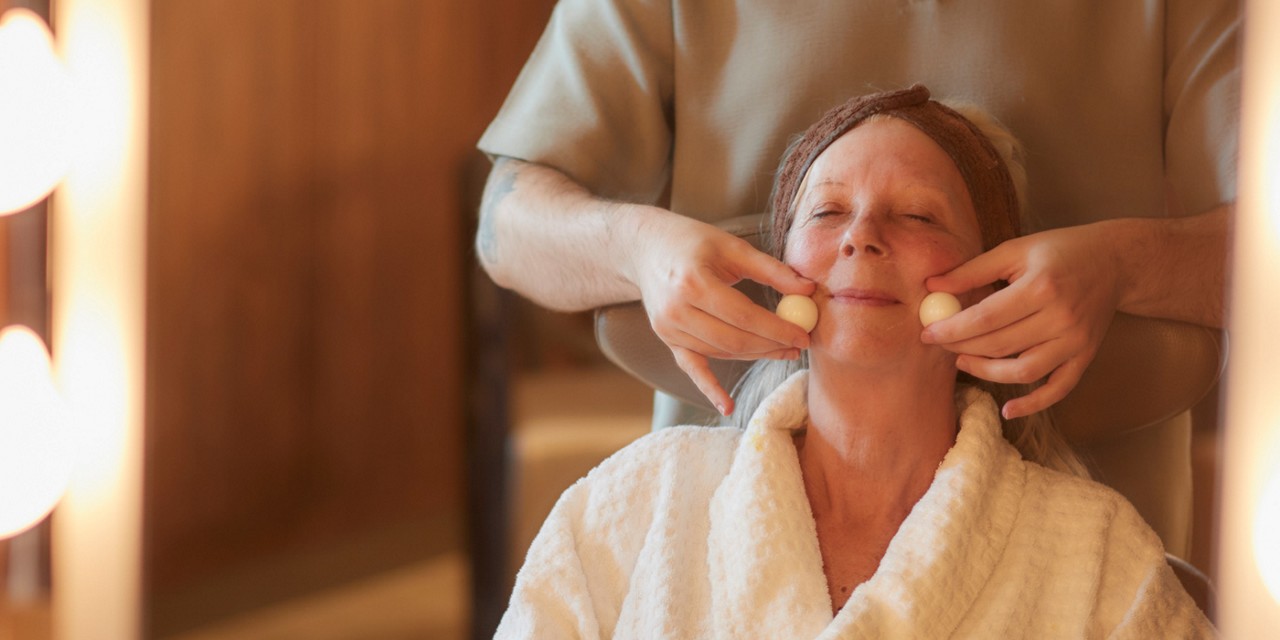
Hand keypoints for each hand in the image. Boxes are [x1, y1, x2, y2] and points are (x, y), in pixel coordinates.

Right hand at [626, 210, 814, 415]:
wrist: (645, 249)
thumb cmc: (691, 242)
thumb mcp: (731, 246)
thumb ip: (770, 269)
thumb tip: (808, 291)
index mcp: (693, 283)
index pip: (744, 316)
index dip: (777, 329)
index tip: (803, 334)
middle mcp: (677, 311)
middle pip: (733, 340)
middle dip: (771, 346)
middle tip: (799, 346)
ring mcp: (669, 329)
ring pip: (720, 352)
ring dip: (755, 356)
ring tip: (783, 352)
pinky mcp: (667, 339)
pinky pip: (692, 367)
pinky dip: (709, 388)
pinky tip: (727, 406)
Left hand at [920, 224, 1122, 418]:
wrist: (1116, 262)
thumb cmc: (1059, 251)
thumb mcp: (1015, 250)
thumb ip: (973, 270)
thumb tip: (932, 286)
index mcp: (1041, 287)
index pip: (985, 318)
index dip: (952, 329)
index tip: (927, 333)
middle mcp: (1061, 318)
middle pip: (1000, 346)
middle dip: (961, 347)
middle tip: (939, 345)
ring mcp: (1075, 342)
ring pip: (1023, 372)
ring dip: (986, 373)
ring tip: (962, 360)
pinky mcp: (1085, 357)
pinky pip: (1057, 389)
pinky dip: (1033, 404)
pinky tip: (1008, 409)